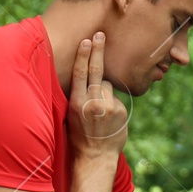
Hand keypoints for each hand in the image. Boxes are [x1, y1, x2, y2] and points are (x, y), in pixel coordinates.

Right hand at [68, 32, 128, 151]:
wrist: (95, 156)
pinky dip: (112, 102)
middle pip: (96, 70)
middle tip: (100, 35)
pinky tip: (108, 117)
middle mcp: (93, 103)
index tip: (87, 41)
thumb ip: (78, 95)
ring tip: (99, 109)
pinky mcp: (121, 111)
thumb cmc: (80, 134)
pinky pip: (116, 98)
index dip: (83, 55)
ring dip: (104, 90)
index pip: (80, 73)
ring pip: (107, 85)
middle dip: (98, 50)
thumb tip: (85, 74)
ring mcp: (109, 107)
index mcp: (77, 103)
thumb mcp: (71, 115)